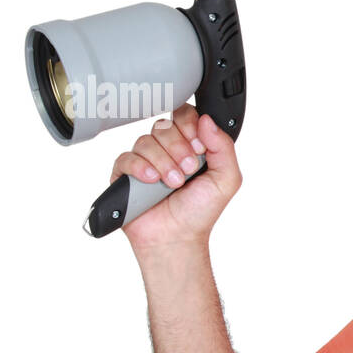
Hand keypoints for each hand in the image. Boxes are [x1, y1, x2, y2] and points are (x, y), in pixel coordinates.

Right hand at [109, 104, 242, 253]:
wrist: (177, 237)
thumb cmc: (200, 211)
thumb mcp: (226, 179)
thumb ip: (223, 147)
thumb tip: (207, 120)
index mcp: (190, 145)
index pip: (185, 114)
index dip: (190, 126)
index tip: (199, 148)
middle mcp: (167, 148)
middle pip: (164, 125)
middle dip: (179, 148)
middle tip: (188, 171)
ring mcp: (145, 160)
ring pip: (146, 141)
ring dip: (163, 162)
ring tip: (172, 184)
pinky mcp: (125, 173)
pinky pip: (126, 157)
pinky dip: (140, 168)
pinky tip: (151, 181)